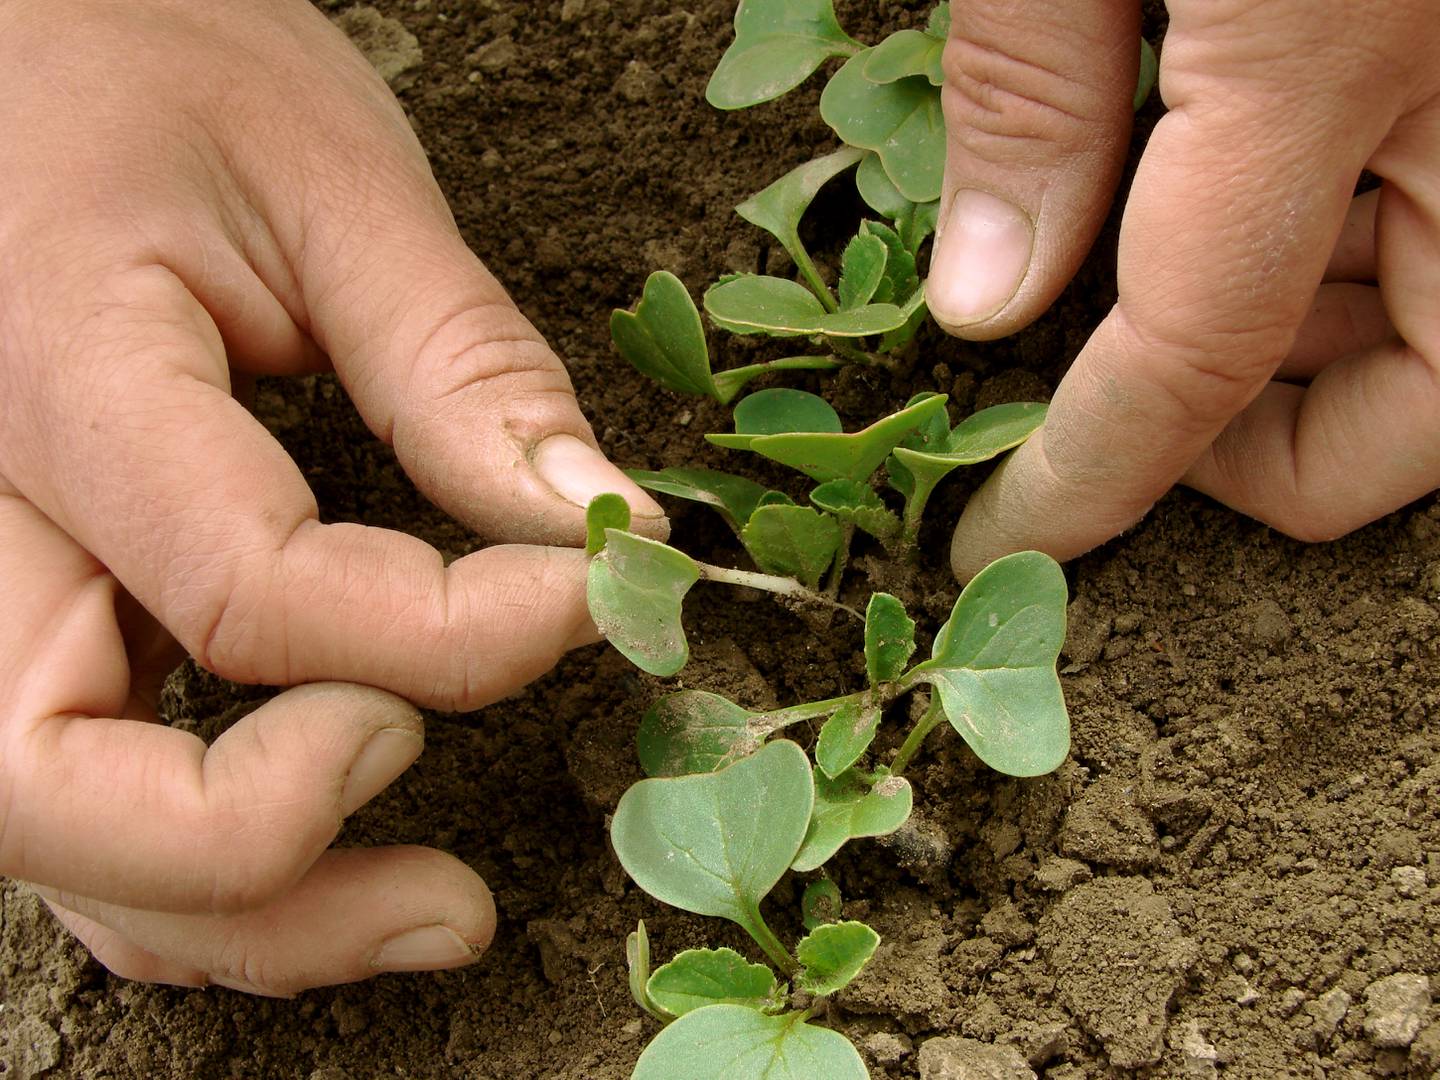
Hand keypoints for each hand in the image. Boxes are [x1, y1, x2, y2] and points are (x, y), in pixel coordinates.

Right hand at [0, 0, 662, 993]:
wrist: (22, 42)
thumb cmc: (149, 66)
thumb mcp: (330, 182)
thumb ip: (462, 370)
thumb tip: (600, 530)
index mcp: (50, 374)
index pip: (253, 591)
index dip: (454, 638)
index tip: (591, 592)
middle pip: (62, 790)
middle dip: (279, 862)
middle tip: (465, 865)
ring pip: (58, 839)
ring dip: (247, 913)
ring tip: (438, 906)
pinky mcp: (10, 600)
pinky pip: (74, 796)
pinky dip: (201, 868)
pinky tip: (334, 841)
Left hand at [926, 0, 1439, 578]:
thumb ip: (1028, 92)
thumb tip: (983, 302)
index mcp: (1325, 46)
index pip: (1203, 351)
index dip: (1093, 474)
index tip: (1006, 531)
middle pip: (1417, 395)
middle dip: (1270, 456)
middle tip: (1115, 425)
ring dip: (1316, 351)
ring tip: (1147, 314)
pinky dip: (1354, 250)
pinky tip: (1225, 202)